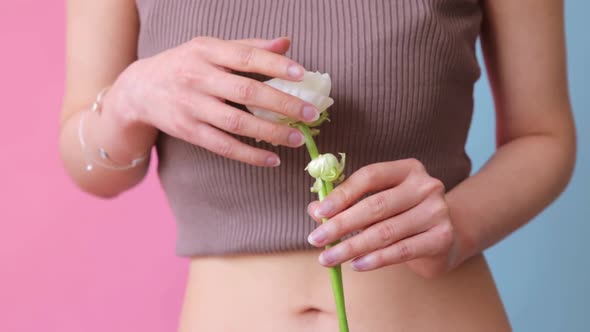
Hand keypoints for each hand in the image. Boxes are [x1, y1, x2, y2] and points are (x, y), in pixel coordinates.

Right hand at [106, 37, 319, 166]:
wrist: (139, 89)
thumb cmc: (185, 65)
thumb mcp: (210, 48)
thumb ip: (248, 47)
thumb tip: (287, 44)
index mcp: (207, 50)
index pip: (246, 56)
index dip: (275, 65)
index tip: (302, 74)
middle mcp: (198, 77)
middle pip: (246, 92)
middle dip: (282, 103)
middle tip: (310, 113)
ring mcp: (192, 106)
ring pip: (237, 122)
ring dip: (271, 132)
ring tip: (297, 138)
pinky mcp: (188, 131)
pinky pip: (223, 146)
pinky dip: (250, 154)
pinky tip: (272, 158)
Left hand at [306, 158, 460, 277]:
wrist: (446, 237)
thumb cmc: (403, 215)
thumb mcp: (377, 203)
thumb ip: (347, 203)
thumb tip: (315, 210)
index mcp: (408, 169)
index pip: (370, 176)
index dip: (342, 194)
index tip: (319, 212)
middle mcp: (426, 186)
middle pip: (375, 205)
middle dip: (341, 225)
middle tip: (315, 240)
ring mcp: (437, 211)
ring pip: (385, 231)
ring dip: (351, 246)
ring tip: (328, 258)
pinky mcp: (442, 238)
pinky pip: (401, 250)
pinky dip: (375, 259)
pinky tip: (355, 264)